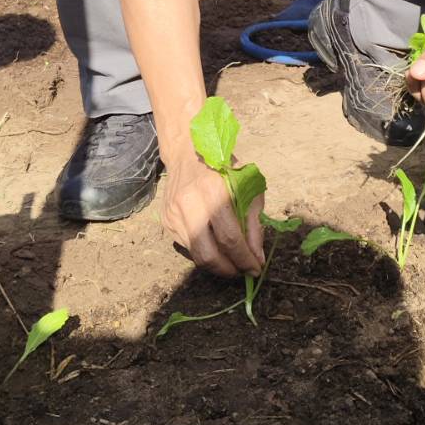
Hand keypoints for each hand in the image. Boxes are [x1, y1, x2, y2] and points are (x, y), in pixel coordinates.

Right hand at [161, 155, 264, 278]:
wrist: (187, 152)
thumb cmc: (223, 167)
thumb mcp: (247, 187)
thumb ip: (253, 222)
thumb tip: (257, 257)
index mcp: (213, 191)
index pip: (229, 237)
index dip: (244, 259)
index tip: (256, 269)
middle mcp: (189, 203)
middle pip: (208, 253)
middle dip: (229, 269)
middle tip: (243, 271)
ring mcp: (173, 214)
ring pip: (196, 255)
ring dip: (217, 265)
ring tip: (232, 263)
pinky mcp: (166, 220)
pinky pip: (188, 246)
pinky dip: (205, 251)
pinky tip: (215, 246)